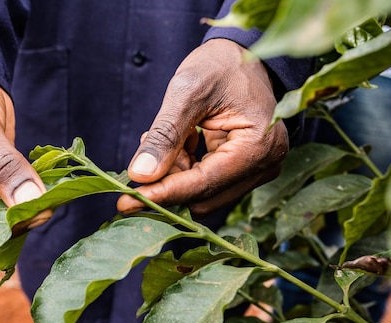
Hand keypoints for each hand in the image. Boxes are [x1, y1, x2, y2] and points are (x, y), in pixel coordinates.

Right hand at [0, 65, 48, 282]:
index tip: (36, 211)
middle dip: (7, 243)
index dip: (1, 233)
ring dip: (18, 228)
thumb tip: (33, 204)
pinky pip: (4, 222)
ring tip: (40, 200)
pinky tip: (37, 195)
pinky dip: (22, 214)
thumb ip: (5, 168)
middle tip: (36, 214)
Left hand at [117, 39, 288, 217]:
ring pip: (203, 193)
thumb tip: (140, 176)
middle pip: (203, 197)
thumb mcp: (187, 92)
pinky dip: (185, 169)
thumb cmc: (220, 65)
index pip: (203, 184)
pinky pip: (208, 182)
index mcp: (258, 145)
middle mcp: (265, 164)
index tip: (125, 202)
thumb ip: (165, 135)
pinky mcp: (247, 168)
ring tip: (159, 140)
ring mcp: (258, 168)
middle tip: (140, 159)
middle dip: (167, 183)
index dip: (162, 194)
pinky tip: (177, 144)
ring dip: (175, 174)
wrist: (243, 53)